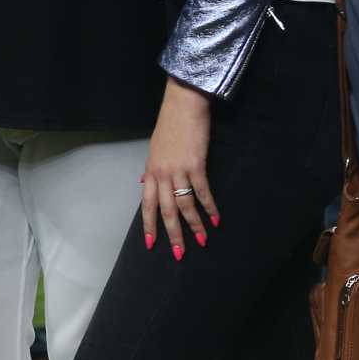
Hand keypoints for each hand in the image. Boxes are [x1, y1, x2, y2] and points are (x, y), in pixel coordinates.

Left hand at [139, 78, 216, 260]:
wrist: (183, 105)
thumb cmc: (169, 125)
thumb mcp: (154, 149)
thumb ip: (151, 170)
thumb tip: (143, 183)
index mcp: (151, 171)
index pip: (147, 205)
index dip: (150, 225)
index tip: (151, 244)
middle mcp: (162, 174)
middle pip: (166, 211)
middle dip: (173, 234)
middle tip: (179, 254)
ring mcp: (178, 171)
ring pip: (185, 205)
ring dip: (195, 225)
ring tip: (202, 240)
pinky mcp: (196, 165)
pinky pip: (202, 192)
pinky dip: (209, 207)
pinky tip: (215, 219)